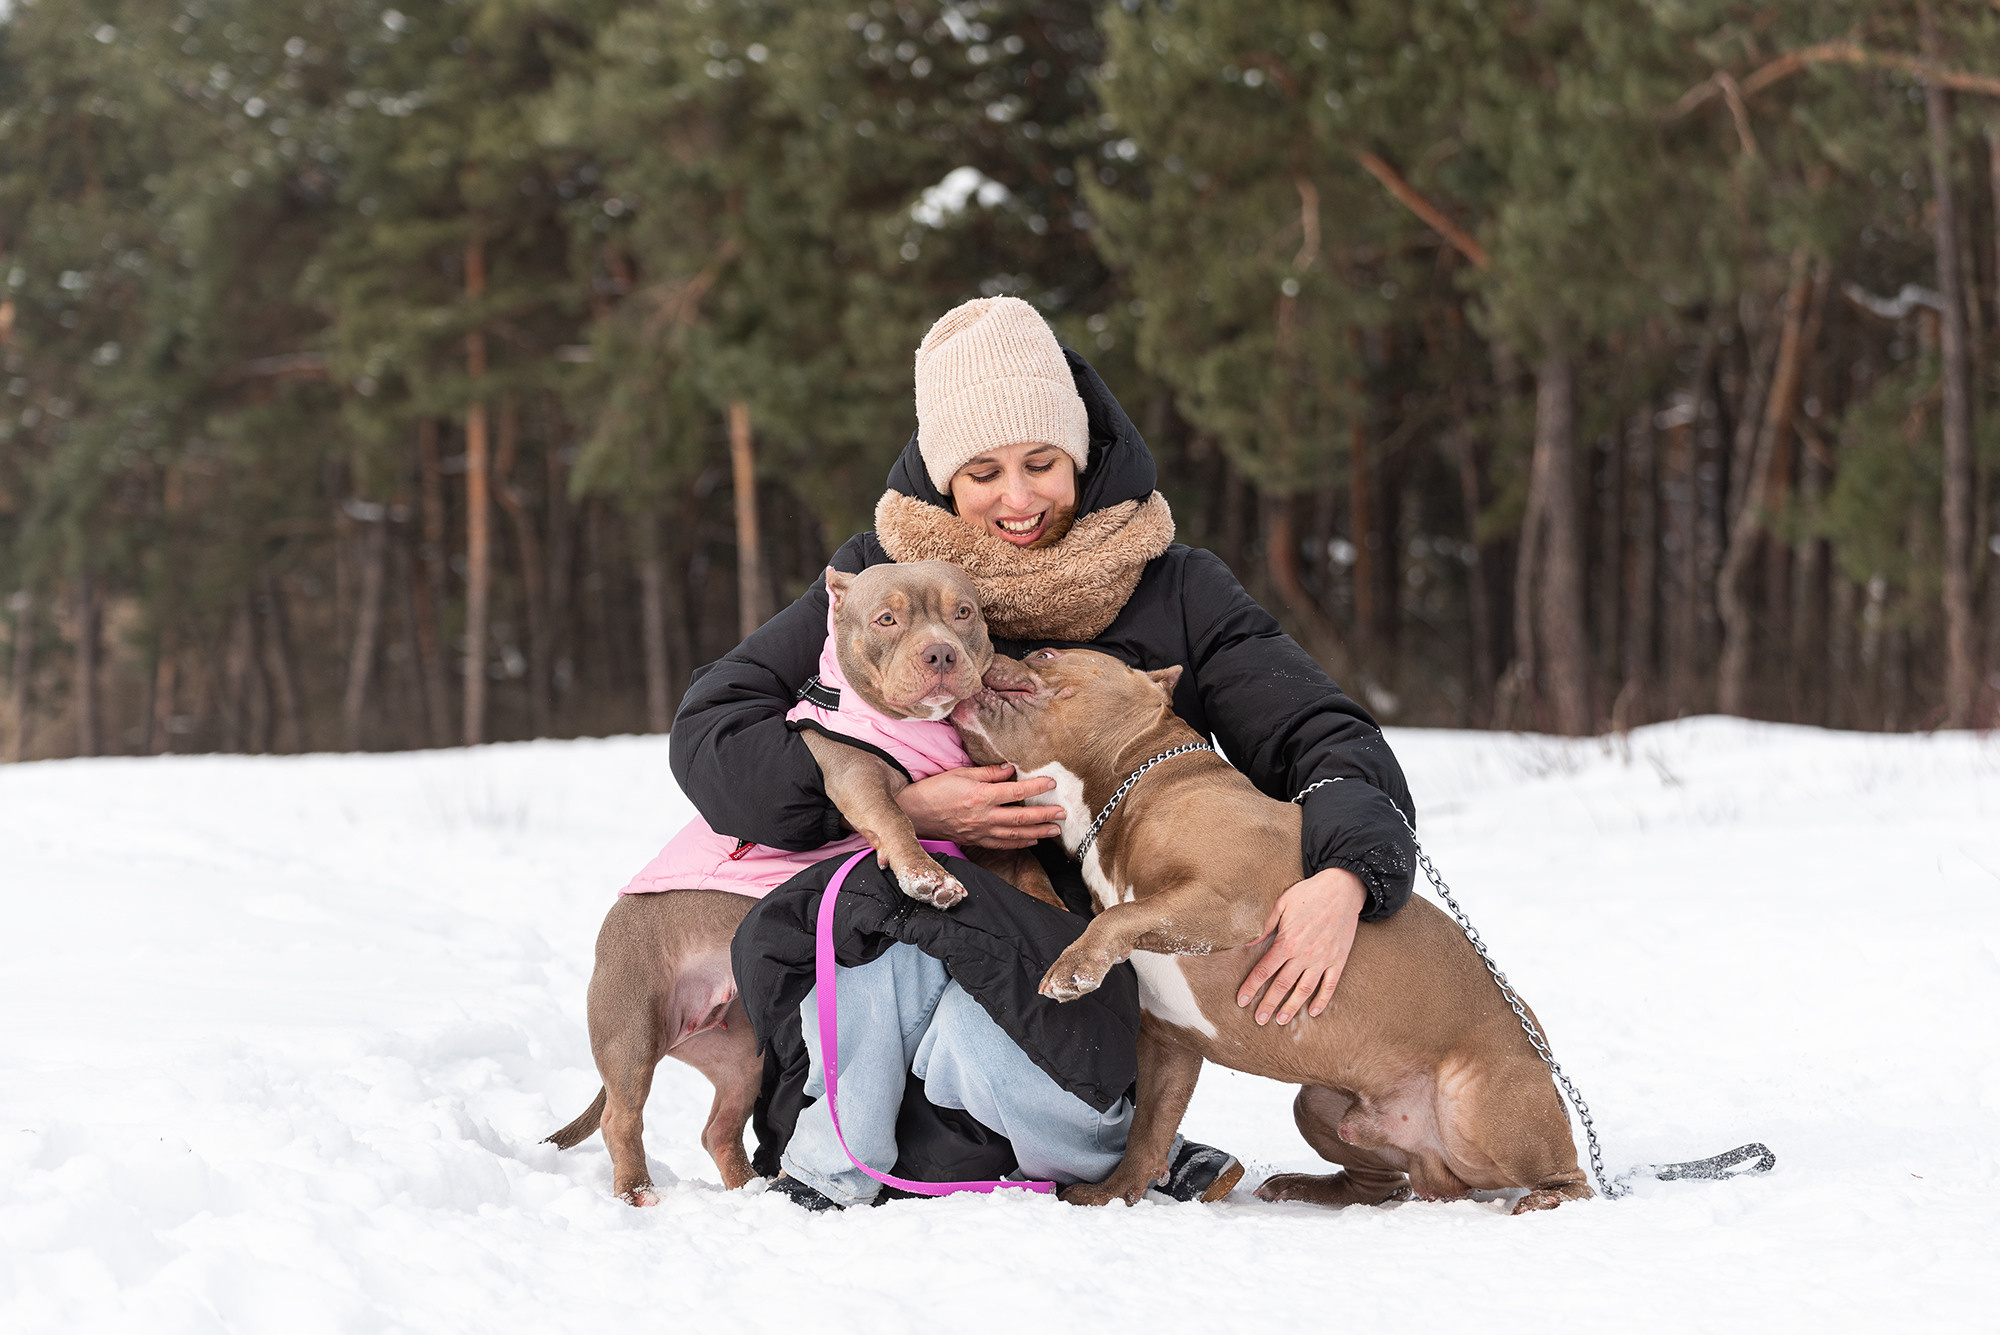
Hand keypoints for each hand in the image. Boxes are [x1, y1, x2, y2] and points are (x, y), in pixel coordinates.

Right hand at [895, 763, 1066, 849]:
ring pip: (1015, 834)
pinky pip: (1002, 844)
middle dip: (1044, 815)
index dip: (1036, 787)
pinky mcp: (976, 840)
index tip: (1052, 783)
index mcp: (981, 796)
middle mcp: (984, 816)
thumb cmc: (936, 789)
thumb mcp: (960, 773)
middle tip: (1062, 813)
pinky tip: (1032, 840)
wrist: (915, 813)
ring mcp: (981, 831)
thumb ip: (988, 772)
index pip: (1015, 791)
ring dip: (1038, 832)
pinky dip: (1019, 843)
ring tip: (1055, 830)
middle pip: (1021, 816)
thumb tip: (1010, 769)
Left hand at [1236, 868, 1367, 1026]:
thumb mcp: (1282, 903)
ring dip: (1292, 1007)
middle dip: (1269, 1004)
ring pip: (1305, 989)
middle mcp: (1304, 954)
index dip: (1251, 987)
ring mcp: (1323, 959)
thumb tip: (1247, 943)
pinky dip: (1322, 1000)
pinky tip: (1313, 1011)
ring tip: (1282, 1020)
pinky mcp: (1339, 959)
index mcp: (1287, 942)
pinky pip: (1330, 984)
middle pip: (1282, 985)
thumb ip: (1264, 925)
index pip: (1264, 970)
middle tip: (1259, 1020)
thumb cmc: (1309, 894)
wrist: (1343, 889)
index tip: (1242, 1001)